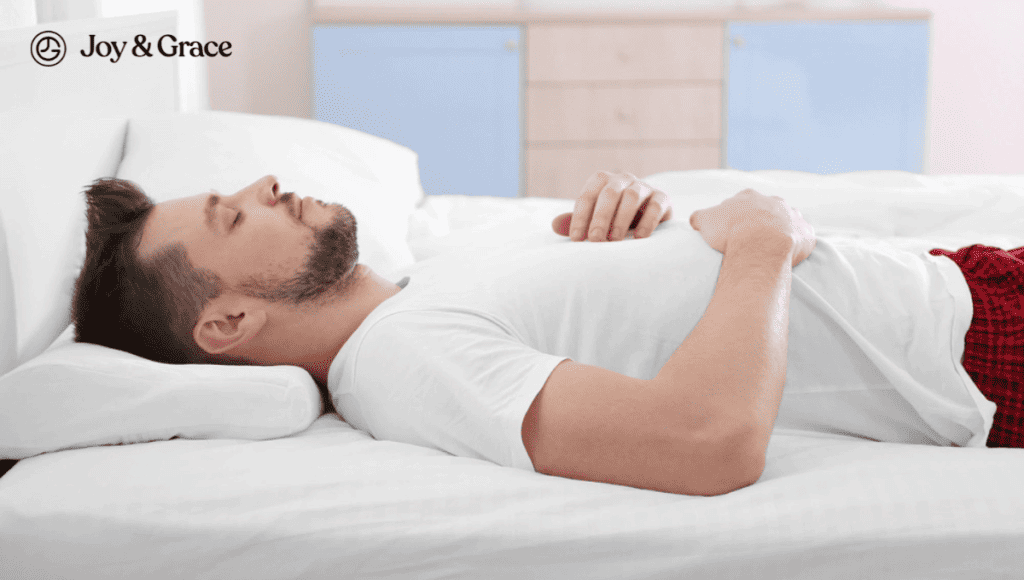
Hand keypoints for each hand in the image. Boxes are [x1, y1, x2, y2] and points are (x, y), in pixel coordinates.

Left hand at [551, 171, 672, 241]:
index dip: (580, 217)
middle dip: (600, 218)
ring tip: (615, 241)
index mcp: (602, 181)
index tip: (576, 239)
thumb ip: (575, 222)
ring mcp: (643, 186)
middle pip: (609, 194)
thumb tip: (553, 226)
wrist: (647, 217)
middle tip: (595, 240)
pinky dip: (647, 221)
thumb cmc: (613, 218)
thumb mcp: (593, 220)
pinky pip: (656, 205)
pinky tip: (639, 238)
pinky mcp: (662, 197)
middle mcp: (622, 179)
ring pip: (632, 196)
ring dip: (621, 219)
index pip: (587, 196)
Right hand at [688, 189, 815, 266]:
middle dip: (760, 222)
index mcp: (748, 196)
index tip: (731, 231)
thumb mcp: (704, 221)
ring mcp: (792, 215)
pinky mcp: (805, 232)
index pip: (740, 203)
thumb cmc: (731, 231)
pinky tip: (787, 255)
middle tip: (751, 241)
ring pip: (787, 221)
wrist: (761, 244)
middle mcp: (773, 201)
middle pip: (766, 210)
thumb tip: (696, 221)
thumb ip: (699, 218)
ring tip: (771, 249)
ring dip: (781, 231)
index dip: (735, 217)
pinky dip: (796, 244)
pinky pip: (802, 237)